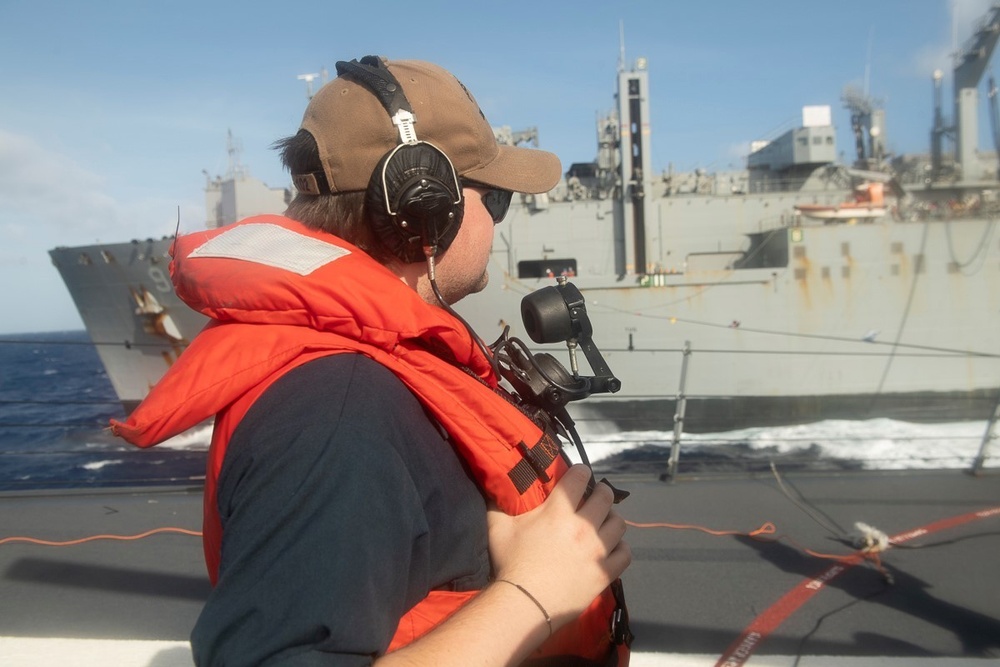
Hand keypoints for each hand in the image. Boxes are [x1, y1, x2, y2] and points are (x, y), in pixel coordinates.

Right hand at [486, 464, 630, 625]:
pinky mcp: (605, 573)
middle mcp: (583, 526)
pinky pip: (625, 553)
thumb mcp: (497, 529)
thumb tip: (493, 491)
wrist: (524, 604)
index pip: (579, 477)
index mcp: (559, 511)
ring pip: (619, 524)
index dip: (580, 472)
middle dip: (601, 492)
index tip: (579, 475)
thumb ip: (497, 506)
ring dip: (611, 519)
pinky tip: (611, 549)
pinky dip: (620, 548)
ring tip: (603, 523)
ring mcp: (597, 551)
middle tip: (594, 497)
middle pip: (606, 497)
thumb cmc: (510, 564)